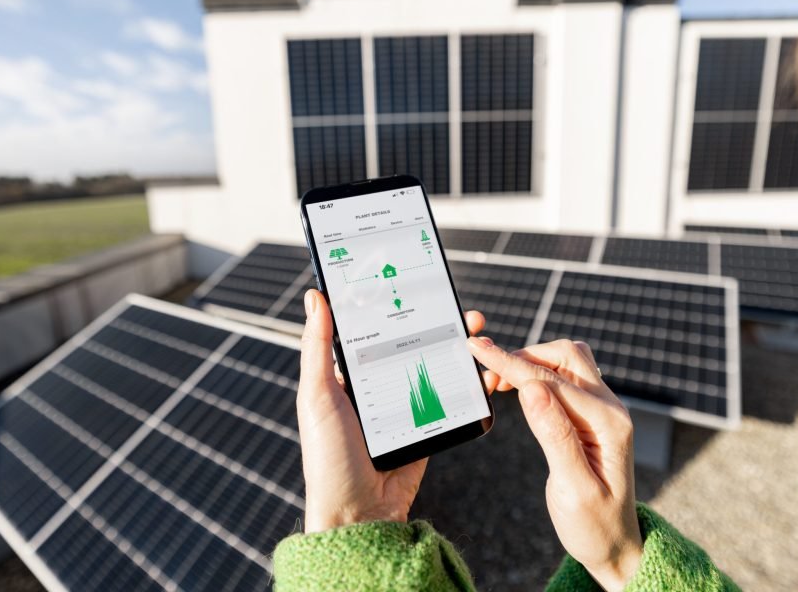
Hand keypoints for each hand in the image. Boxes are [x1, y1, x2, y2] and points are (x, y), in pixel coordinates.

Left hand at [298, 289, 488, 531]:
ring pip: (434, 367)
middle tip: (459, 306)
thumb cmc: (328, 457)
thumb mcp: (317, 396)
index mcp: (347, 375)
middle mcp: (376, 386)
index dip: (394, 306)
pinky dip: (468, 383)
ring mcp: (403, 406)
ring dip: (457, 348)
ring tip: (476, 331)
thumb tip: (314, 296)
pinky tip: (483, 370)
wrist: (360, 516)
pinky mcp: (426, 427)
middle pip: (411, 344)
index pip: (372, 330)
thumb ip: (317, 347)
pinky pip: (449, 399)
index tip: (415, 282)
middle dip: (437, 322)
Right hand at [466, 337, 642, 591]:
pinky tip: (517, 389)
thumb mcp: (573, 489)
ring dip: (531, 362)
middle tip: (486, 375)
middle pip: (565, 356)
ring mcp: (603, 409)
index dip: (510, 363)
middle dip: (522, 356)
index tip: (477, 347)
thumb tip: (531, 390)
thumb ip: (555, 436)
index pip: (550, 381)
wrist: (615, 544)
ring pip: (566, 361)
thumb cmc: (595, 524)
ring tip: (498, 382)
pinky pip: (565, 378)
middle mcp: (610, 407)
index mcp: (608, 423)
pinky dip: (538, 374)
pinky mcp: (592, 414)